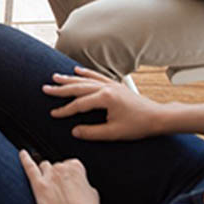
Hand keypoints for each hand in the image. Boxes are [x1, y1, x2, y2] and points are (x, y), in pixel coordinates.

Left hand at [20, 150, 108, 203]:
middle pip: (56, 167)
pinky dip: (25, 159)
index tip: (70, 185)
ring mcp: (49, 175)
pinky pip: (29, 167)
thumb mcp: (92, 193)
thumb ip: (82, 183)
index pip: (69, 165)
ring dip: (46, 174)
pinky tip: (23, 153)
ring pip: (44, 167)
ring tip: (49, 186)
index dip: (69, 177)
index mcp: (76, 167)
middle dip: (57, 177)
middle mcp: (62, 168)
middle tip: (61, 192)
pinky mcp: (38, 185)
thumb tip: (78, 184)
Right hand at [44, 67, 165, 140]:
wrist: (157, 117)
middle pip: (78, 87)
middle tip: (46, 88)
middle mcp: (106, 88)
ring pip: (85, 80)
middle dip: (61, 89)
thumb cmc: (138, 126)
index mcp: (105, 98)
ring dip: (70, 79)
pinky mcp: (115, 85)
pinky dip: (86, 73)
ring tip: (55, 77)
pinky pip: (97, 76)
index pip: (79, 104)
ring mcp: (111, 84)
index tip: (53, 114)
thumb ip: (92, 132)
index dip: (65, 110)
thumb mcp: (114, 133)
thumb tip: (74, 131)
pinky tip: (77, 71)